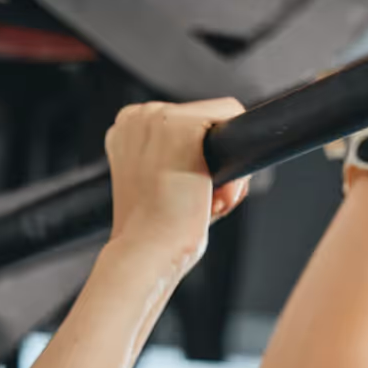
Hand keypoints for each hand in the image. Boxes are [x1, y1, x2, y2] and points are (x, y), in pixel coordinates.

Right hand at [104, 98, 248, 275]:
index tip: (185, 195)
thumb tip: (225, 168)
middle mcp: (137, 116)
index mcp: (127, 130)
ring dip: (226, 170)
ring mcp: (159, 117)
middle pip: (205, 124)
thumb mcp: (158, 188)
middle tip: (197, 203)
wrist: (145, 251)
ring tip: (202, 203)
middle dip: (213, 164)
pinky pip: (233, 118)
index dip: (198, 162)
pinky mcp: (184, 126)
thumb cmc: (153, 232)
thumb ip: (180, 165)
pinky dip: (240, 159)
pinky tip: (214, 193)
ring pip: (222, 125)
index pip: (183, 129)